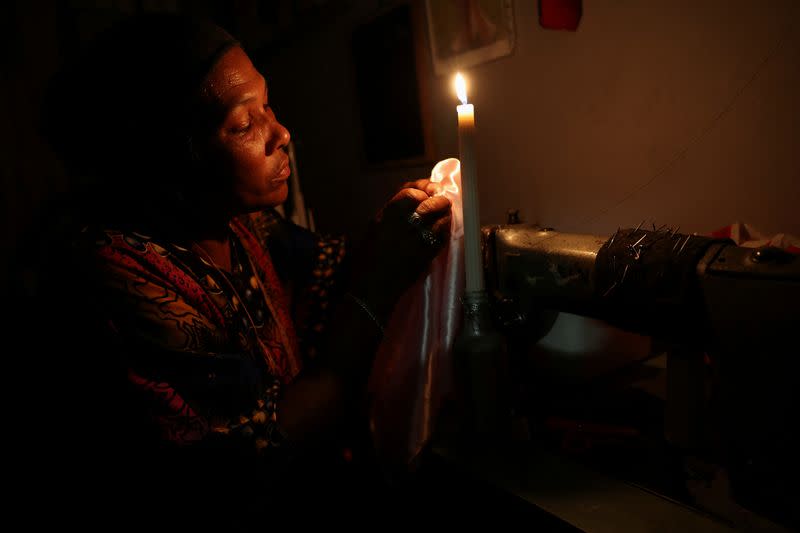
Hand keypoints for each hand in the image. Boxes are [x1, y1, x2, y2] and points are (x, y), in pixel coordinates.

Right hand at [351, 182, 451, 319]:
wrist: (371, 288)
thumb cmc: (368, 258)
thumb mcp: (374, 228)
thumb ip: (390, 212)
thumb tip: (413, 197)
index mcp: (384, 218)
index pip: (408, 193)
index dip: (422, 188)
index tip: (427, 190)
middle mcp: (399, 227)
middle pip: (427, 204)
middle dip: (438, 198)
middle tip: (442, 199)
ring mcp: (413, 242)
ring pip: (438, 220)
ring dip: (445, 213)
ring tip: (446, 212)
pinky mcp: (424, 257)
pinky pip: (441, 237)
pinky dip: (445, 230)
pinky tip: (444, 228)